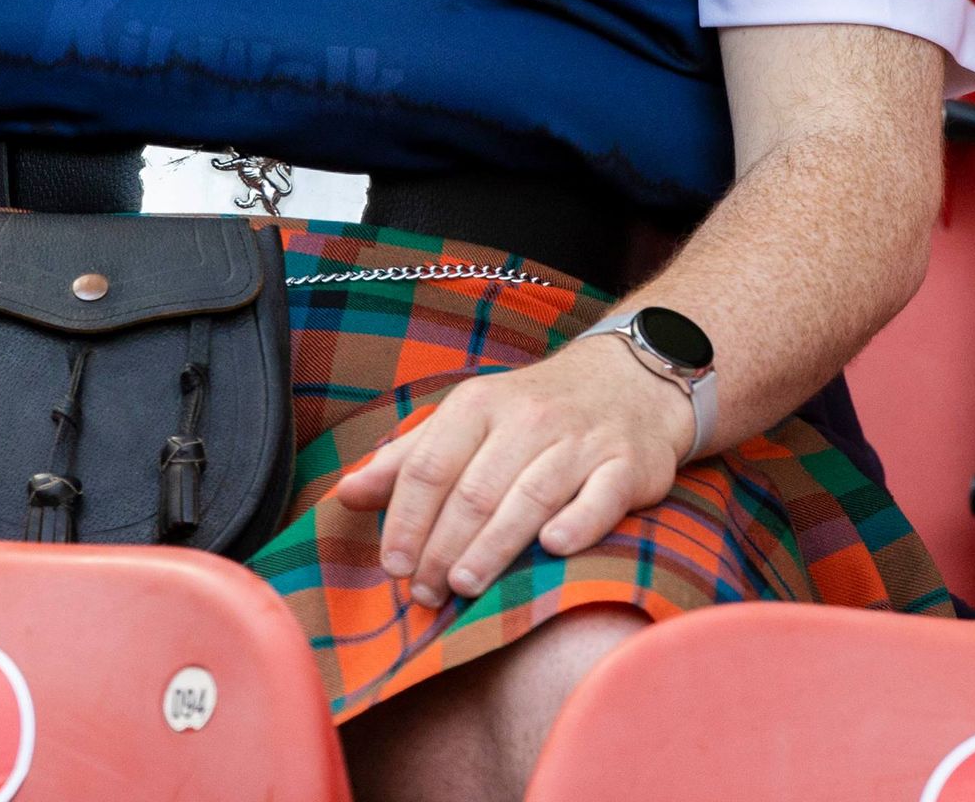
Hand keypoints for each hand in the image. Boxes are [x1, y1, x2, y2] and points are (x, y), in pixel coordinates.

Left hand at [334, 335, 695, 608]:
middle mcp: (529, 418)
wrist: (629, 381)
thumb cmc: (533, 413)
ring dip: (492, 546)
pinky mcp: (627, 465)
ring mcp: (581, 441)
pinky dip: (577, 524)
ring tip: (465, 586)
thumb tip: (345, 493)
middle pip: (474, 490)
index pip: (430, 466)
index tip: (393, 565)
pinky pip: (600, 498)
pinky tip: (552, 549)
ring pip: (529, 497)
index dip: (406, 520)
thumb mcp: (466, 420)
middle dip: (443, 547)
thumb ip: (408, 459)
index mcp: (479, 405)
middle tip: (426, 592)